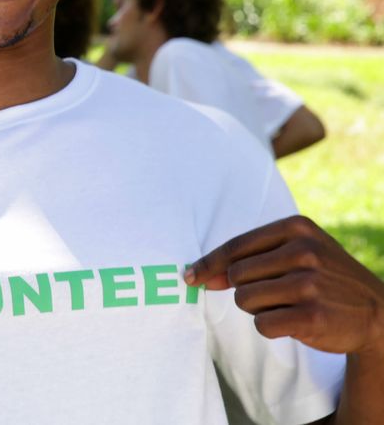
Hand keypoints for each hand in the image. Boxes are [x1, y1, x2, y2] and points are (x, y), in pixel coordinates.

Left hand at [186, 215, 383, 354]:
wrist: (377, 311)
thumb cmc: (324, 278)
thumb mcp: (297, 252)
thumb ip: (250, 258)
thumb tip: (200, 275)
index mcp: (297, 228)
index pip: (236, 246)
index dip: (208, 264)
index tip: (191, 276)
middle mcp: (304, 251)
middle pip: (236, 275)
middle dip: (246, 289)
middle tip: (276, 294)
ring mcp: (309, 283)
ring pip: (245, 300)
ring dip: (258, 309)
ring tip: (288, 305)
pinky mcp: (311, 315)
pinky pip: (261, 324)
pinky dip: (270, 327)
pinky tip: (295, 321)